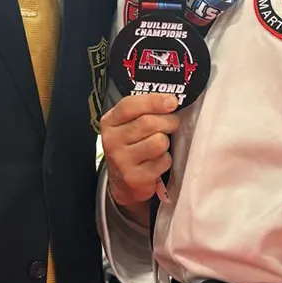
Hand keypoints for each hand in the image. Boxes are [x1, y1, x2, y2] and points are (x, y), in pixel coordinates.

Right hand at [100, 94, 179, 210]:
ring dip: (166, 142)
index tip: (172, 101)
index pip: (129, 106)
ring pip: (159, 141)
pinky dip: (166, 160)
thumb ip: (144, 111)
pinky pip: (163, 160)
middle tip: (172, 123)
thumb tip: (170, 102)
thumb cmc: (131, 146)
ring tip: (160, 144)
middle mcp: (112, 141)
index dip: (154, 101)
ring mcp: (122, 161)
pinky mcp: (135, 178)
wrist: (122, 181)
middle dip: (168, 121)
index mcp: (109, 122)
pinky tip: (156, 162)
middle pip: (148, 123)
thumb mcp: (128, 124)